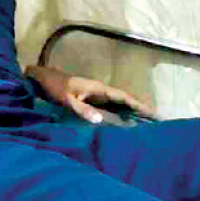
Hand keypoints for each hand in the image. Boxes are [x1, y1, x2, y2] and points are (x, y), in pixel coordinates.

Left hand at [26, 65, 157, 123]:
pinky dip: (121, 111)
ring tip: (148, 121)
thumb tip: (101, 120)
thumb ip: (83, 109)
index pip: (124, 97)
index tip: (153, 113)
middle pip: (125, 100)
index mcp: (98, 89)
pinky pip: (110, 106)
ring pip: (119, 102)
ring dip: (132, 110)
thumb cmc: (54, 87)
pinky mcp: (90, 98)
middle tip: (158, 119)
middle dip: (141, 108)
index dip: (139, 105)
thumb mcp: (67, 100)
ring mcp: (96, 94)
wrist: (41, 79)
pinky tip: (126, 120)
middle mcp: (100, 90)